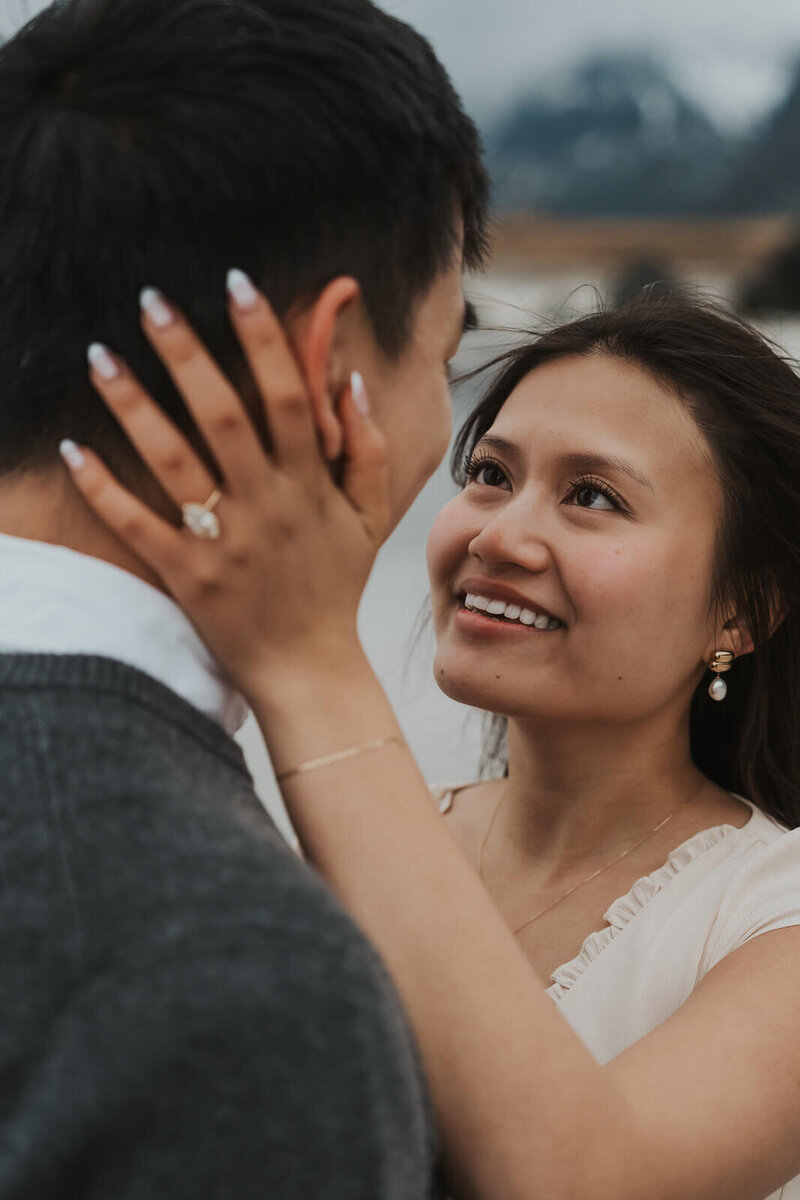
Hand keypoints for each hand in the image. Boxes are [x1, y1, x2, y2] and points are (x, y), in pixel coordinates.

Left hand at [60, 276, 389, 703]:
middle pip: (223, 414)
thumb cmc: (335, 586)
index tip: (235, 285)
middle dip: (187, 353)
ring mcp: (224, 541)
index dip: (264, 337)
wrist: (308, 668)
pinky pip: (139, 525)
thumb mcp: (370, 519)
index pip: (288, 396)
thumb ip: (369, 449)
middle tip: (150, 299)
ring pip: (174, 461)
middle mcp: (267, 505)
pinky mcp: (187, 576)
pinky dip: (104, 488)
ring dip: (135, 406)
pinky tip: (71, 447)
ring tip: (98, 356)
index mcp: (310, 484)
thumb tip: (351, 381)